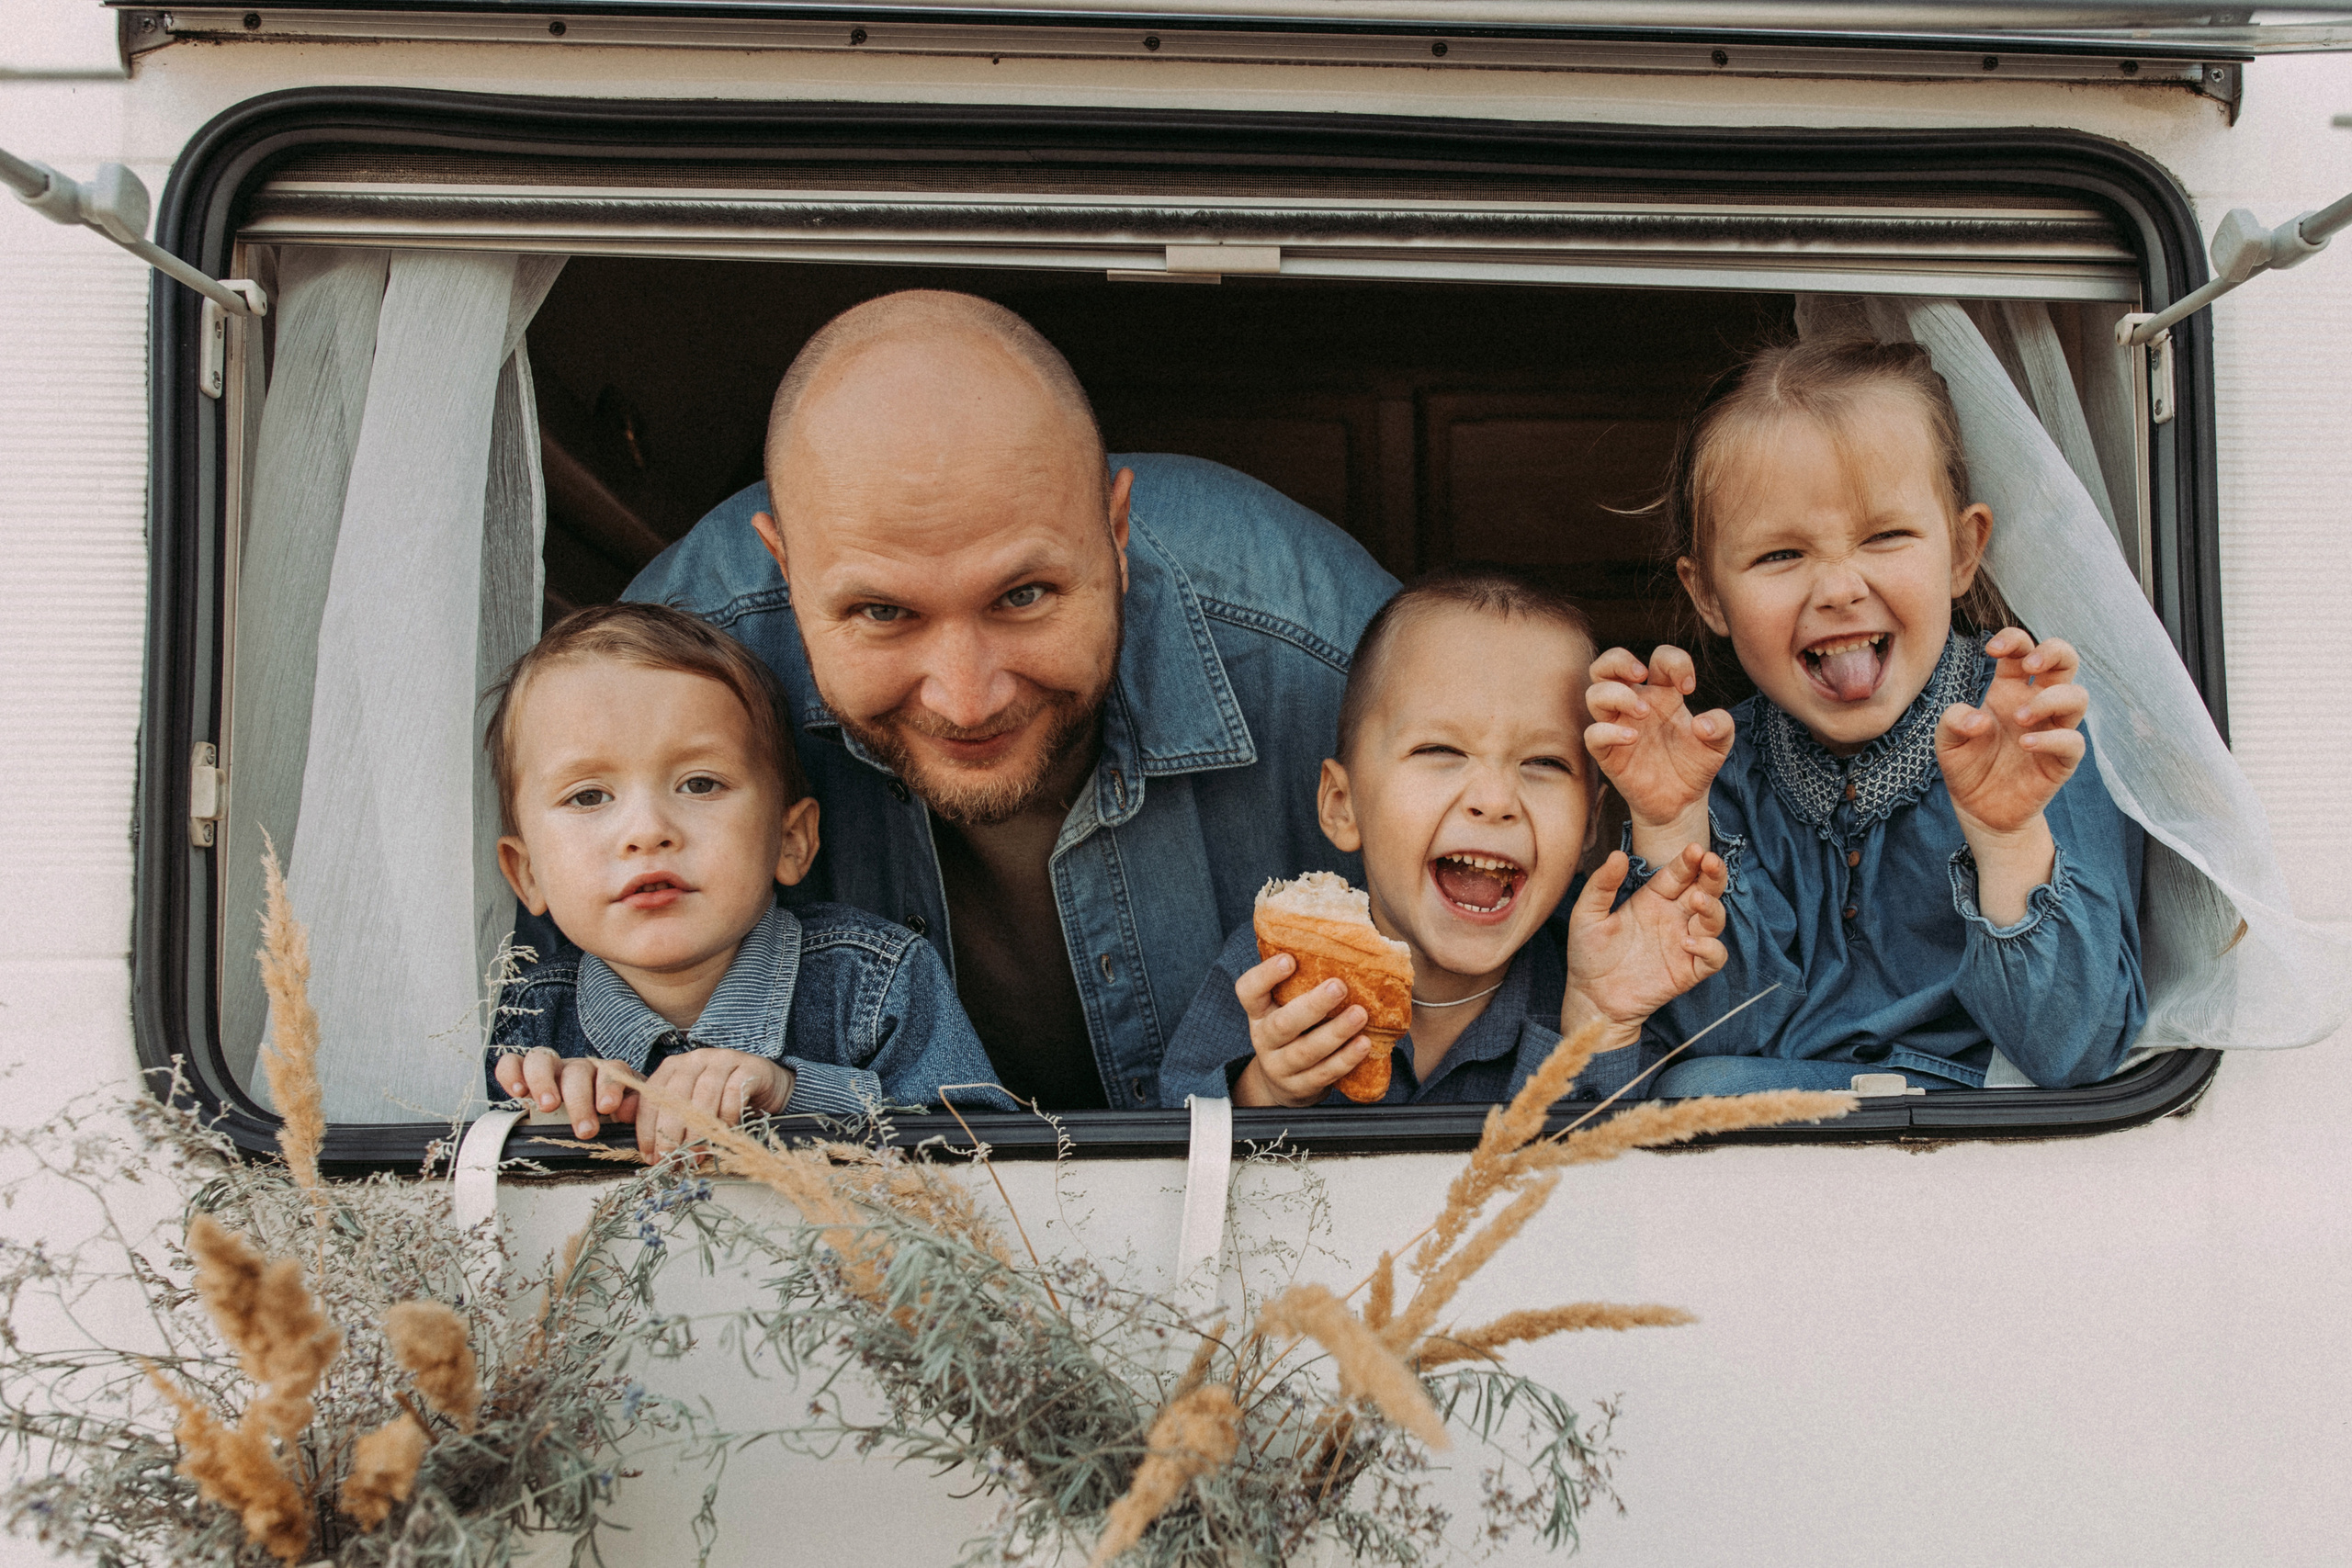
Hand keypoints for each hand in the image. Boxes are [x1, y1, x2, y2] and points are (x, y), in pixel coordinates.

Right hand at [493, 1046, 637, 1139]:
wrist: (580, 1122)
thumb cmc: (604, 1119)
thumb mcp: (624, 1115)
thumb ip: (631, 1109)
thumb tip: (625, 1109)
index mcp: (607, 1074)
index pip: (612, 1069)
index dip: (609, 1086)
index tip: (607, 1108)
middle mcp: (579, 1067)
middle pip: (577, 1070)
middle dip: (579, 1100)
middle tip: (584, 1130)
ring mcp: (551, 1068)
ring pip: (543, 1059)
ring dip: (544, 1082)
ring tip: (547, 1107)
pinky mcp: (525, 1073)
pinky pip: (513, 1062)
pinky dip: (511, 1073)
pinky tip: (517, 1092)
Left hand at [633, 1048, 795, 1159]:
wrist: (766, 1086)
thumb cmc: (722, 1101)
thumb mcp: (691, 1108)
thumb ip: (668, 1121)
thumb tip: (647, 1150)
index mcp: (675, 1066)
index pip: (652, 1096)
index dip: (647, 1128)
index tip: (650, 1155)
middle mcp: (696, 1058)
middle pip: (675, 1095)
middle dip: (669, 1132)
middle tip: (670, 1159)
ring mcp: (723, 1059)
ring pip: (704, 1094)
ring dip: (698, 1130)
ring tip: (696, 1155)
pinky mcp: (749, 1066)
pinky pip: (733, 1092)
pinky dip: (727, 1117)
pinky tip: (724, 1134)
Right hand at [1231, 953, 1372, 1108]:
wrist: (1283, 1083)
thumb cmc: (1293, 1031)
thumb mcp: (1284, 1006)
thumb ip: (1300, 983)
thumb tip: (1339, 941)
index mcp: (1258, 1012)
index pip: (1248, 991)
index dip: (1266, 975)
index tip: (1290, 959)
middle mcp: (1265, 1039)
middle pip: (1282, 1025)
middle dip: (1312, 1006)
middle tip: (1339, 986)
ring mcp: (1281, 1066)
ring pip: (1305, 1052)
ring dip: (1335, 1033)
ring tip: (1359, 1014)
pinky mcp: (1301, 1087)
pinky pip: (1324, 1074)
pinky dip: (1345, 1059)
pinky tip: (1364, 1044)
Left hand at [1561, 847, 1728, 1049]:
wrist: (1591, 997)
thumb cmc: (1588, 955)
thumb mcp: (1587, 914)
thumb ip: (1602, 885)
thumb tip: (1618, 854)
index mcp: (1653, 899)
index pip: (1679, 874)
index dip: (1689, 861)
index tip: (1694, 849)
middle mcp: (1673, 918)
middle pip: (1705, 890)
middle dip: (1713, 875)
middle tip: (1712, 862)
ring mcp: (1683, 943)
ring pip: (1714, 920)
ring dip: (1713, 908)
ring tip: (1697, 901)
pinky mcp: (1688, 971)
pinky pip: (1713, 957)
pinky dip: (1710, 948)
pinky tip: (1689, 943)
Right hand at [1585, 645, 1733, 858]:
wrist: (1682, 803)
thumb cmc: (1695, 766)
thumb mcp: (1719, 745)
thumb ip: (1721, 726)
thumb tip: (1701, 724)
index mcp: (1663, 695)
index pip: (1658, 658)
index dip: (1673, 662)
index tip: (1689, 687)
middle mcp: (1636, 705)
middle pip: (1607, 665)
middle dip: (1619, 660)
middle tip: (1642, 674)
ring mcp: (1619, 727)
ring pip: (1595, 694)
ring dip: (1617, 695)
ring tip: (1644, 713)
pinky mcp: (1609, 754)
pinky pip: (1593, 734)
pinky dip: (1609, 732)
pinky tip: (1633, 739)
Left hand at [1936, 630, 2086, 836]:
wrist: (1980, 810)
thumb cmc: (1966, 767)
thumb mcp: (1947, 742)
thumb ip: (1952, 721)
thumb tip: (1979, 719)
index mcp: (2008, 690)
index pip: (2022, 650)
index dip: (2013, 639)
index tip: (1991, 649)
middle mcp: (2036, 704)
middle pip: (2066, 661)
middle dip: (2054, 651)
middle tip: (2029, 665)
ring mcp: (2053, 730)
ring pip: (2078, 696)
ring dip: (2050, 699)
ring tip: (2019, 717)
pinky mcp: (2062, 760)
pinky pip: (2074, 741)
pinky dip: (2052, 739)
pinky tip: (2025, 744)